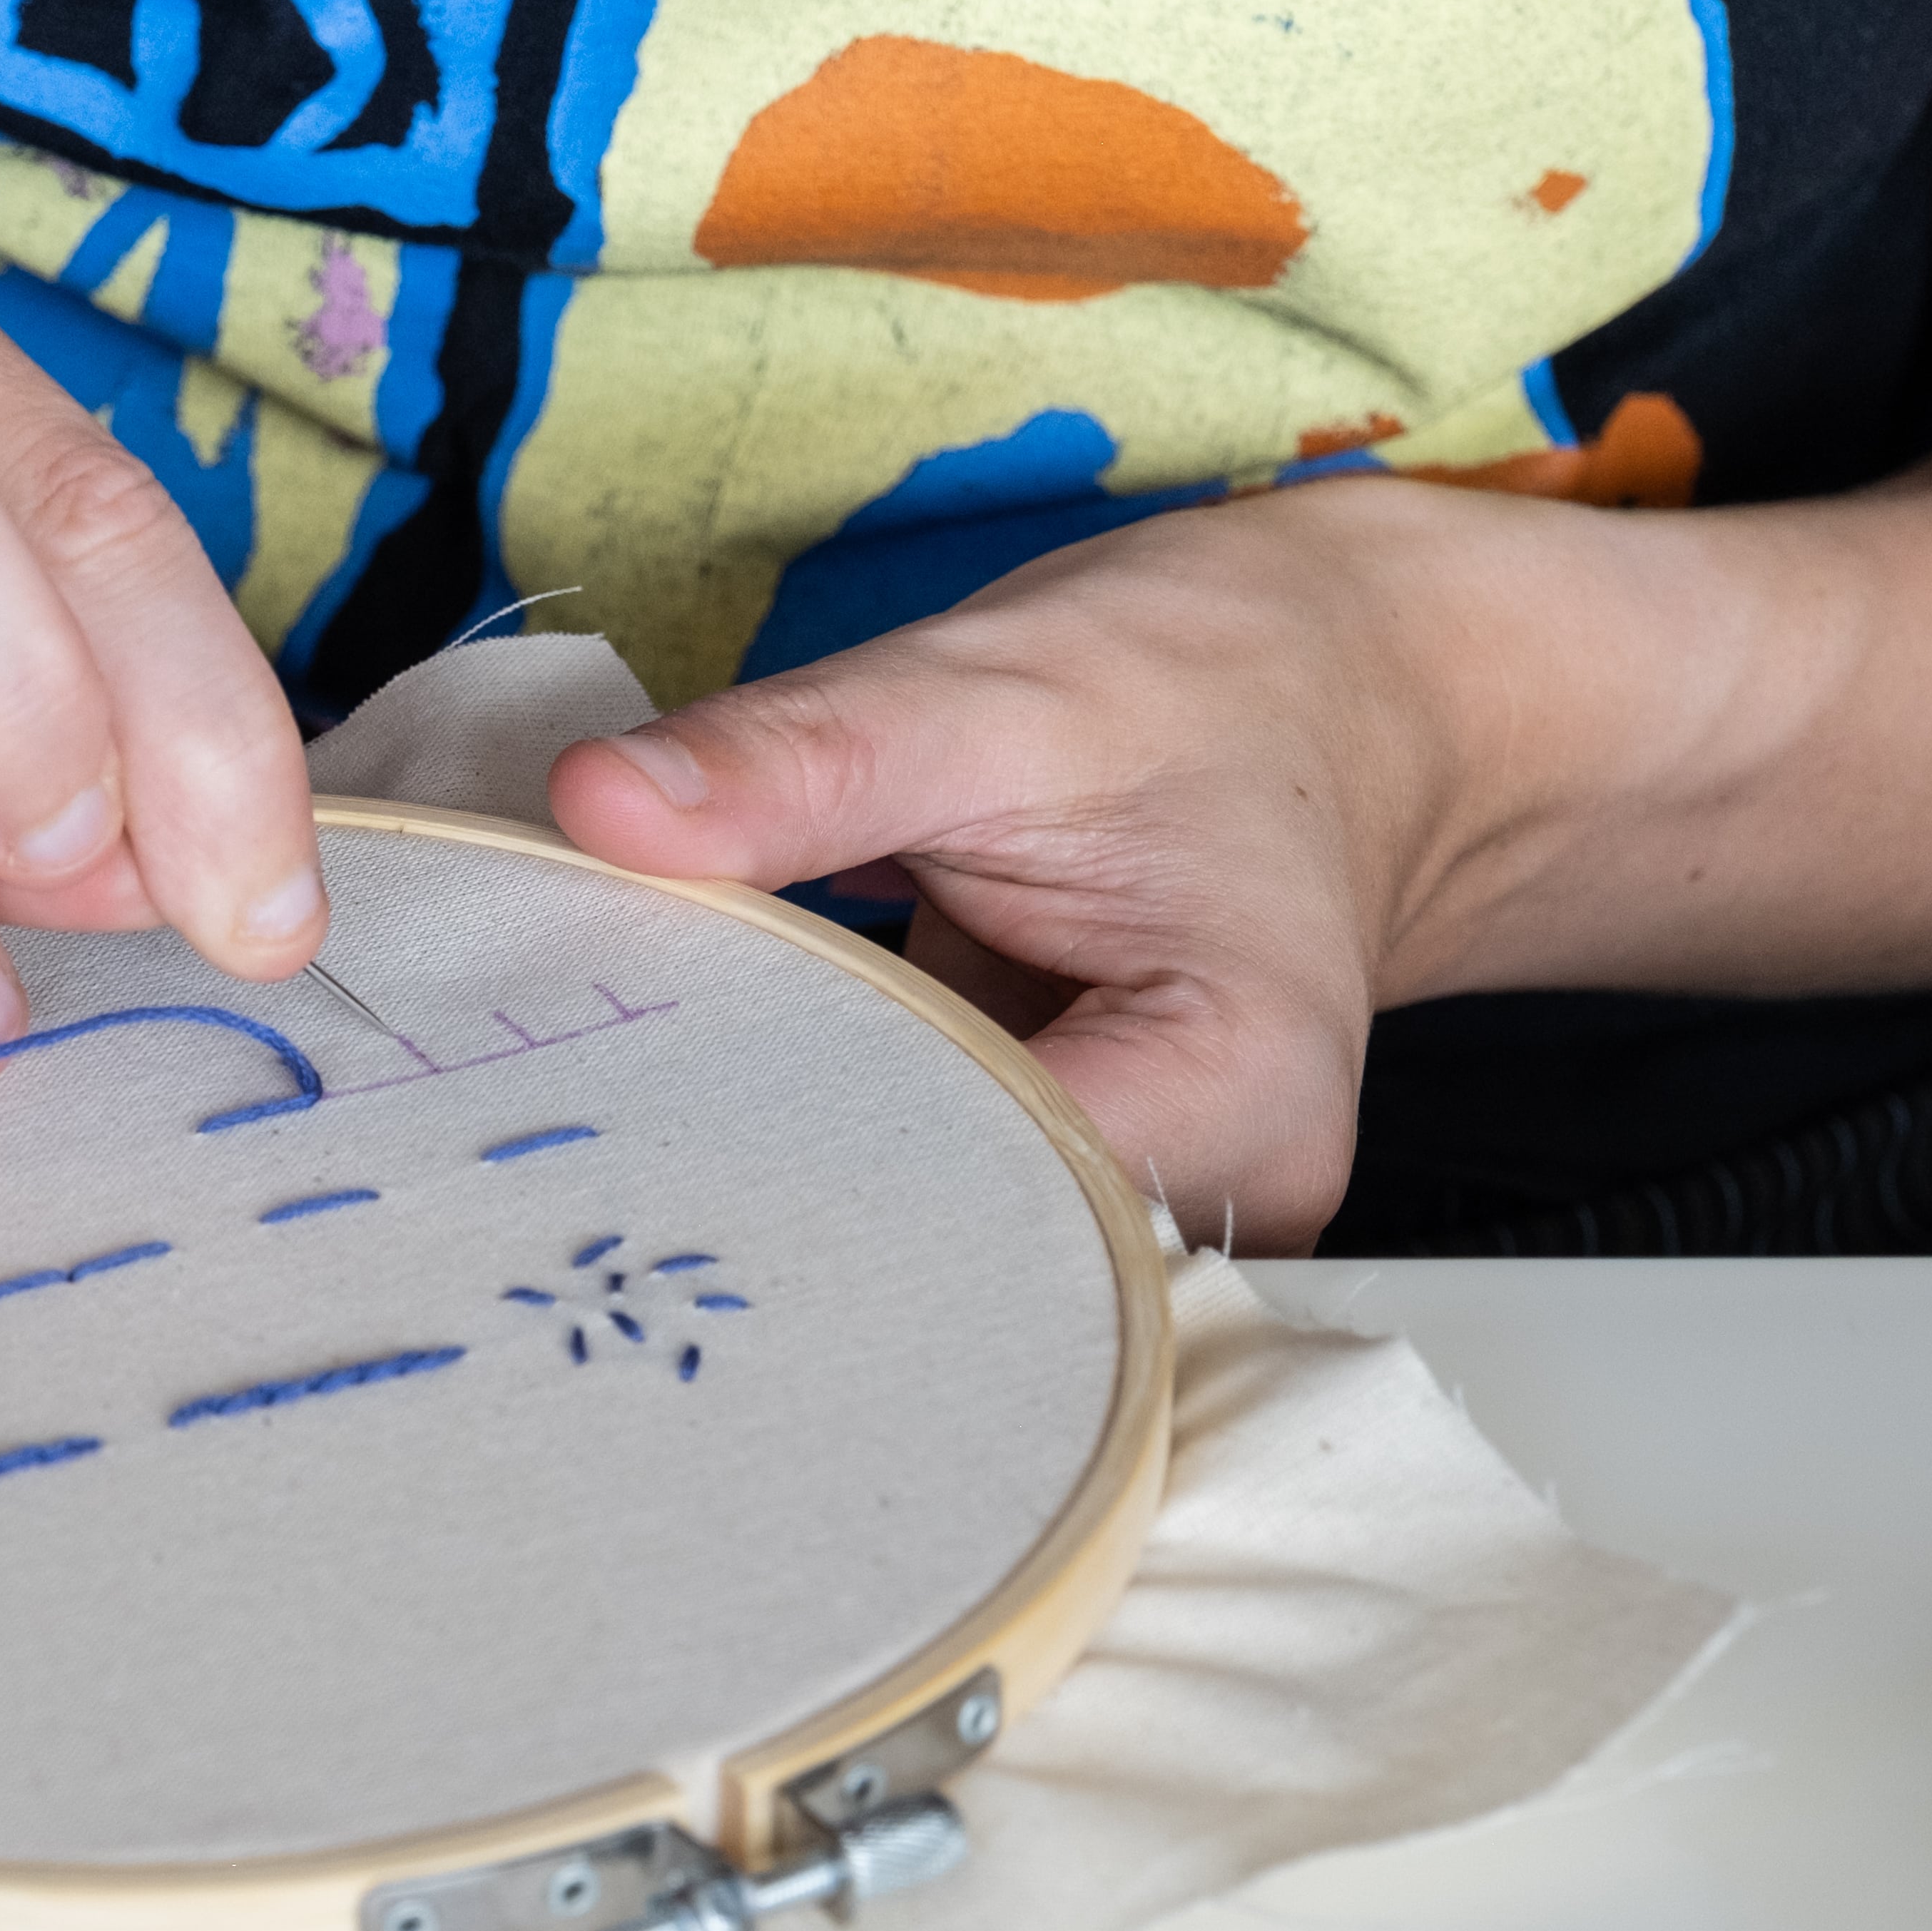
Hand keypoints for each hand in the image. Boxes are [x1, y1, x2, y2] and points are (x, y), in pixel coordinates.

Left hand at [544, 473, 1648, 1251]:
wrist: (1333, 689)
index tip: (628, 1101)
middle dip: (765, 1174)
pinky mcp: (1074, 1180)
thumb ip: (799, 762)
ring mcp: (1146, 1210)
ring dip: (785, 1155)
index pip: (970, 1199)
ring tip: (662, 1084)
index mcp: (1238, 1099)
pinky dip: (821, 1129)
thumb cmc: (1214, 683)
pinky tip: (735, 1080)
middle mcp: (1213, 1201)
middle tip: (597, 1105)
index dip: (780, 1155)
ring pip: (918, 1228)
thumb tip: (601, 807)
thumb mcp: (991, 686)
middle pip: (942, 1247)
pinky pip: (918, 1187)